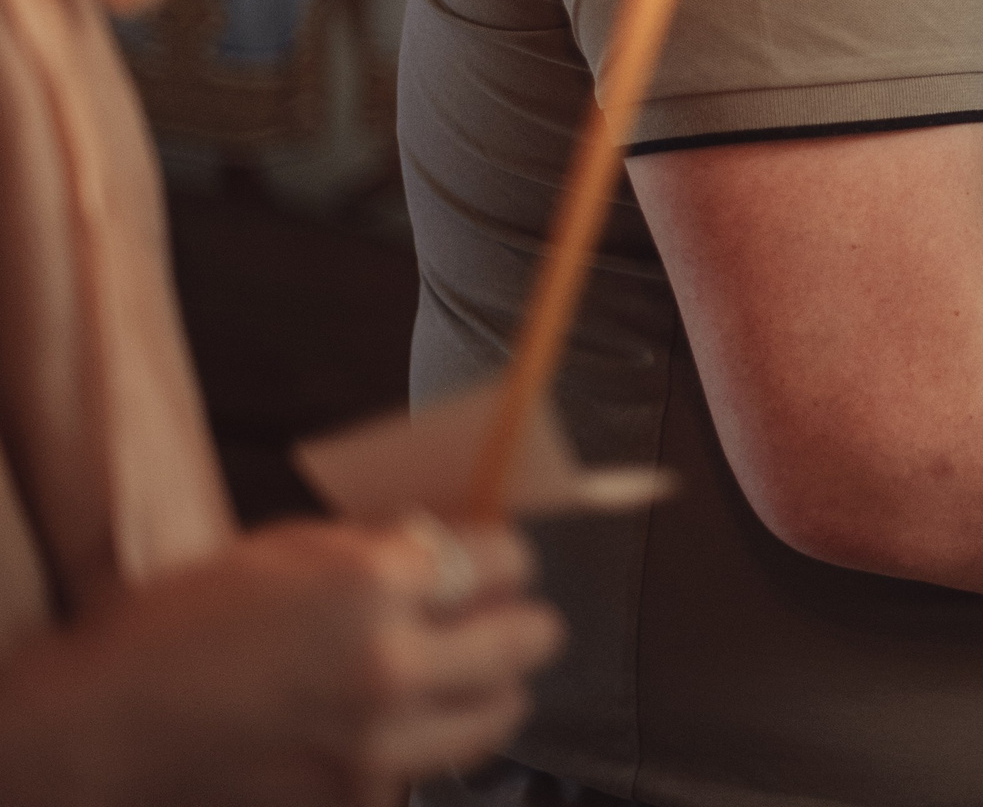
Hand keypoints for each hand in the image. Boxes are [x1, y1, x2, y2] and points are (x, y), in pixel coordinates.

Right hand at [0, 517, 561, 806]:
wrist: (107, 729)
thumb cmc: (181, 626)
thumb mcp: (287, 550)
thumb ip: (382, 549)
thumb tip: (455, 548)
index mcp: (372, 586)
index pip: (507, 560)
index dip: (503, 557)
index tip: (494, 562)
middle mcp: (391, 666)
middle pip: (529, 640)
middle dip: (516, 620)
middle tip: (494, 617)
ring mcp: (380, 746)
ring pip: (501, 714)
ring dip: (488, 688)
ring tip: (458, 674)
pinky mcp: (361, 800)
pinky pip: (430, 766)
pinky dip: (422, 744)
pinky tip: (387, 724)